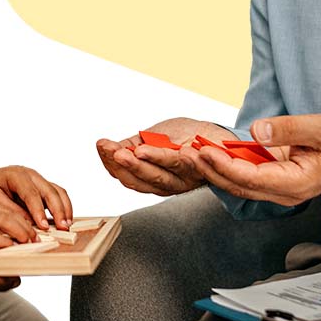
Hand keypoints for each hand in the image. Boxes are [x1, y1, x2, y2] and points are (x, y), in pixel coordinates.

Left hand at [0, 166, 73, 230]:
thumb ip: (11, 211)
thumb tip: (29, 224)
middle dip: (58, 209)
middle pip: (49, 190)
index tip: (44, 226)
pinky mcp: (43, 187)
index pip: (31, 193)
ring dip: (64, 208)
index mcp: (16, 175)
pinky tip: (65, 220)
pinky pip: (58, 194)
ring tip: (67, 225)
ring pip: (58, 191)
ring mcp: (39, 179)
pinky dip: (63, 206)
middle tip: (62, 227)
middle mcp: (31, 174)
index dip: (38, 210)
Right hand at [96, 118, 234, 195]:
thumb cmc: (185, 137)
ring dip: (141, 164)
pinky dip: (164, 156)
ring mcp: (184, 179)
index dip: (111, 163)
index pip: (126, 176)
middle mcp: (167, 184)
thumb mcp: (152, 139)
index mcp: (151, 178)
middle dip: (124, 165)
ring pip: (159, 175)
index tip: (102, 146)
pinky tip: (150, 149)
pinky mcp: (200, 169)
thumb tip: (104, 147)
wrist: (218, 135)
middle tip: (112, 152)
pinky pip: (181, 163)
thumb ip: (131, 146)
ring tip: (127, 152)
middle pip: (141, 180)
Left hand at [188, 114, 320, 205]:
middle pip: (240, 186)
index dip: (227, 166)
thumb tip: (258, 131)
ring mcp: (277, 192)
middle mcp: (284, 194)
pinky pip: (243, 180)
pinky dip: (224, 168)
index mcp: (296, 183)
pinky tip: (207, 155)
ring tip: (190, 153)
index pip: (254, 178)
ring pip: (238, 186)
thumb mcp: (319, 128)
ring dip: (213, 170)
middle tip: (187, 153)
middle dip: (212, 170)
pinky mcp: (271, 184)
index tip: (206, 152)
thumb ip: (289, 129)